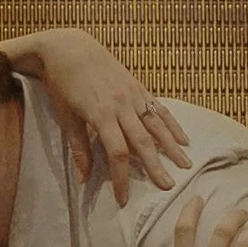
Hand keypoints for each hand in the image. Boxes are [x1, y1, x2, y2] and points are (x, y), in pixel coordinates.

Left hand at [13, 26, 192, 204]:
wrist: (69, 48)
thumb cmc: (62, 84)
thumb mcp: (66, 117)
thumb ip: (79, 148)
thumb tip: (83, 180)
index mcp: (100, 115)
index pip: (116, 153)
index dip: (121, 178)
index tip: (124, 198)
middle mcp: (121, 105)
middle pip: (142, 141)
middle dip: (155, 166)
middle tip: (168, 187)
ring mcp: (132, 95)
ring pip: (156, 125)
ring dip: (171, 146)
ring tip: (184, 165)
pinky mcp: (138, 87)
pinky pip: (158, 108)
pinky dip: (172, 124)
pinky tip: (183, 138)